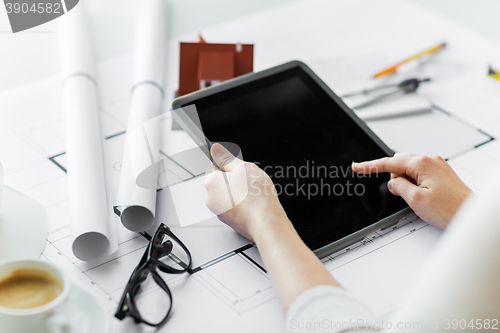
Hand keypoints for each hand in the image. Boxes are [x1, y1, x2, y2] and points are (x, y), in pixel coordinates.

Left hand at [204, 143, 288, 240]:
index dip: (230, 167)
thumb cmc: (256, 197)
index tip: (241, 171)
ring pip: (229, 196)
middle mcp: (211, 198)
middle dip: (234, 181)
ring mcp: (219, 212)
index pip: (216, 167)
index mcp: (211, 182)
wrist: (265, 222)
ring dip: (239, 194)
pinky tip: (253, 205)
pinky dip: (242, 206)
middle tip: (249, 183)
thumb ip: (227, 158)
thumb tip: (215, 149)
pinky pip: (234, 208)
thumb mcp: (243, 168)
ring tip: (253, 195)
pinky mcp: (229, 222)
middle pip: (222, 182)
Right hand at [352, 153, 471, 228]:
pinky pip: (419, 173)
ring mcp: (437, 165)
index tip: (357, 167)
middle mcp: (430, 160)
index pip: (388, 162)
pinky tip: (422, 196)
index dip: (370, 166)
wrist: (470, 215)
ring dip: (406, 181)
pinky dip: (414, 182)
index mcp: (422, 164)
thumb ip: (399, 187)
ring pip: (409, 169)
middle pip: (399, 163)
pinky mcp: (441, 173)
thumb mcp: (415, 200)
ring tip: (417, 198)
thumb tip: (393, 182)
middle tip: (400, 194)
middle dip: (394, 177)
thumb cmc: (450, 209)